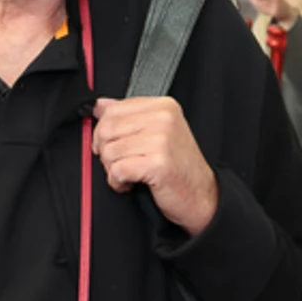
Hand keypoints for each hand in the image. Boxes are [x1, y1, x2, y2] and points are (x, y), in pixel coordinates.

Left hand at [90, 96, 218, 233]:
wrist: (201, 195)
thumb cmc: (178, 166)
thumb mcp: (157, 132)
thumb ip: (129, 115)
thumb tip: (99, 105)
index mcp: (163, 106)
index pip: (112, 109)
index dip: (102, 131)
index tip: (112, 145)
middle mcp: (163, 118)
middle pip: (107, 129)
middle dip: (105, 151)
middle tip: (120, 163)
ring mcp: (161, 140)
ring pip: (109, 151)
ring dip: (112, 169)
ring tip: (130, 174)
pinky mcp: (157, 163)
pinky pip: (117, 170)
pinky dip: (117, 182)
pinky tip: (131, 183)